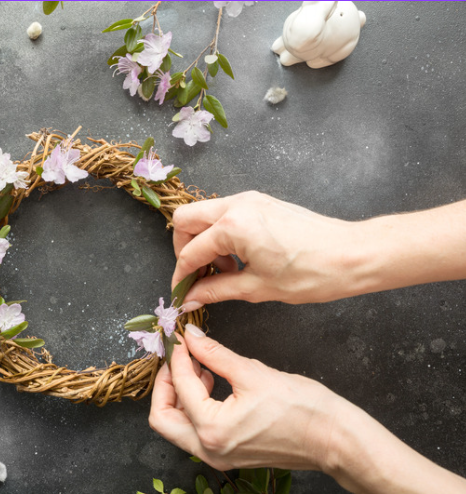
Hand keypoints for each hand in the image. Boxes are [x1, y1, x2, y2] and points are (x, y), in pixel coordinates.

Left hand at [150, 325, 465, 493]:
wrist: (335, 438)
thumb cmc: (303, 408)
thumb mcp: (252, 372)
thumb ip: (214, 353)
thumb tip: (190, 336)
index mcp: (212, 429)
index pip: (180, 385)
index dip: (177, 356)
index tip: (181, 337)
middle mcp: (209, 449)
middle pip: (162, 417)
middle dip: (164, 384)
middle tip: (177, 358)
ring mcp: (218, 456)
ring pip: (176, 427)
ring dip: (179, 395)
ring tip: (199, 367)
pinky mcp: (228, 454)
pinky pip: (195, 432)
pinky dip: (195, 407)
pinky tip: (212, 382)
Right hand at [171, 191, 368, 306]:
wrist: (352, 255)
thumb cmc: (313, 272)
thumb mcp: (258, 288)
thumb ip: (217, 290)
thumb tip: (191, 298)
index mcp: (233, 226)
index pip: (190, 252)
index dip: (182, 276)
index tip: (181, 293)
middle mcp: (237, 205)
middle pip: (185, 220)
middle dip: (184, 249)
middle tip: (197, 276)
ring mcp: (250, 200)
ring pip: (204, 214)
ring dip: (203, 241)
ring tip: (223, 271)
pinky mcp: (261, 202)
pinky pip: (225, 213)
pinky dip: (220, 234)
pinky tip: (237, 259)